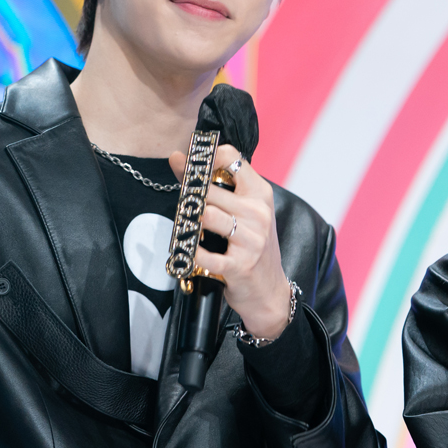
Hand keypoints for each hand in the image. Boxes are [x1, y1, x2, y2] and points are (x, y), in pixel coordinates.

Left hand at [168, 144, 292, 340]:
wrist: (269, 289)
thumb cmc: (252, 245)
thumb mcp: (244, 212)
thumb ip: (216, 185)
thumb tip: (178, 158)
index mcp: (260, 194)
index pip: (232, 158)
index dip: (207, 158)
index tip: (193, 166)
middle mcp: (258, 213)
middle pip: (211, 189)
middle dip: (191, 196)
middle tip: (185, 205)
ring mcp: (251, 239)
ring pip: (207, 215)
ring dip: (190, 222)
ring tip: (188, 227)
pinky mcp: (240, 264)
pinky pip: (205, 254)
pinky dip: (193, 253)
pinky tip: (192, 252)